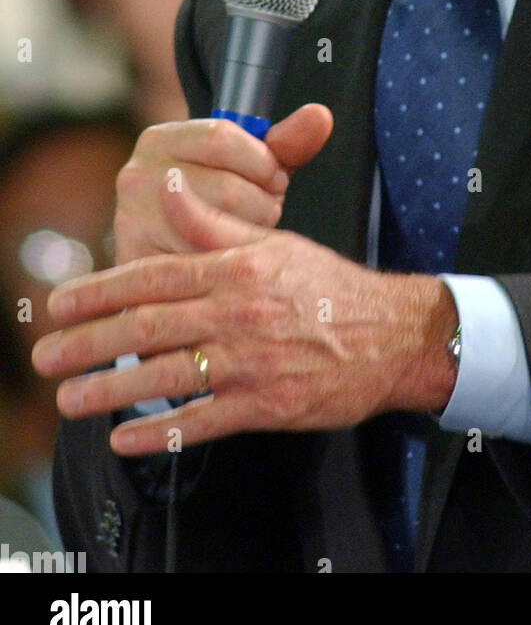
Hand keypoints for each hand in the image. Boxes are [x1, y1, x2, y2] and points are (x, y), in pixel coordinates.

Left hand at [31, 184, 458, 454]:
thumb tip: (169, 185)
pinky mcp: (266, 404)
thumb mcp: (274, 244)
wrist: (391, 335)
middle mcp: (239, 313)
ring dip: (109, 391)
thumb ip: (214, 223)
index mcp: (238, 268)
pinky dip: (160, 431)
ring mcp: (252, 362)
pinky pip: (202, 420)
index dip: (100, 290)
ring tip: (69, 400)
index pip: (153, 277)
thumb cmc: (329, 288)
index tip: (60, 303)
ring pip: (167, 375)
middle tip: (45, 356)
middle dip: (88, 343)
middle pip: (147, 327)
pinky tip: (126, 438)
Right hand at [113, 104, 333, 263]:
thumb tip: (320, 116)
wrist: (174, 251)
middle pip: (229, 188)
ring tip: (241, 233)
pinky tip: (226, 258)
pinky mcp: (138, 263)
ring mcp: (131, 222)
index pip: (223, 137)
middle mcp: (135, 175)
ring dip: (247, 237)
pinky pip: (205, 264)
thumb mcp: (250, 166)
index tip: (273, 179)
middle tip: (258, 213)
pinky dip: (227, 263)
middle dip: (261, 205)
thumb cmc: (219, 199)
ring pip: (220, 229)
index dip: (263, 162)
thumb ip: (286, 141)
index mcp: (159, 139)